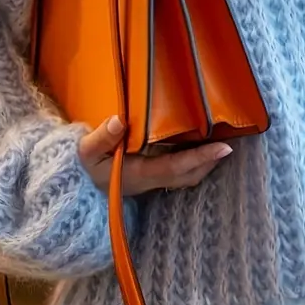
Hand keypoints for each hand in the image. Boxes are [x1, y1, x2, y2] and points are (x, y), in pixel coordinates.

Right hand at [78, 115, 232, 195]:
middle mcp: (149, 180)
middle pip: (188, 176)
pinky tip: (199, 147)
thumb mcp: (86, 151)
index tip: (224, 148)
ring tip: (221, 144)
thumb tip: (119, 120)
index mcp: (138, 174)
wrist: (74, 185)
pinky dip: (193, 163)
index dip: (200, 158)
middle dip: (210, 162)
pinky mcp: (149, 178)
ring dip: (204, 164)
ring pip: (185, 177)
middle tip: (230, 143)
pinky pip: (178, 173)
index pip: (175, 167)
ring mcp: (151, 181)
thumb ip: (102, 137)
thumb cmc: (83, 165)